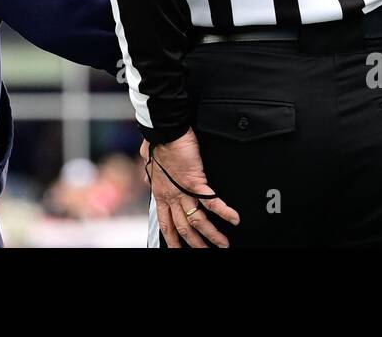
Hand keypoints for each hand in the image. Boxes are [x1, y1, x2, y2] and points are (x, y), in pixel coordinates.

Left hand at [144, 129, 239, 247]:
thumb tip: (147, 179)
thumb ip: (149, 173)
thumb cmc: (158, 142)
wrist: (165, 130)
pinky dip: (225, 211)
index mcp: (160, 193)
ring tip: (223, 244)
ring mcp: (183, 191)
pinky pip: (211, 201)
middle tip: (206, 251)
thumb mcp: (148, 161)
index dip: (172, 239)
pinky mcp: (195, 181)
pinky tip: (235, 218)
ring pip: (197, 221)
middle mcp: (171, 196)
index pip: (165, 224)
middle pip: (183, 228)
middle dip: (195, 244)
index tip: (178, 249)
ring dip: (212, 235)